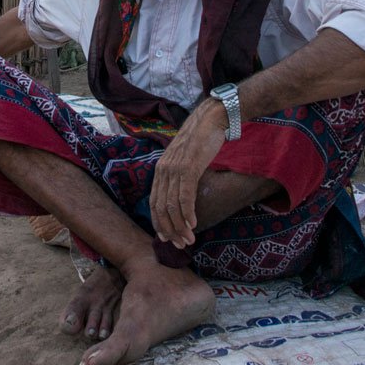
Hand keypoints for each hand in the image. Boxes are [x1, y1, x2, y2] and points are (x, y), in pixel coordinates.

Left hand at [148, 100, 226, 247]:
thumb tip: (183, 196)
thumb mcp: (185, 160)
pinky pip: (184, 196)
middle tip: (180, 245)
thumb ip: (180, 176)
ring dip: (180, 226)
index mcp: (160, 169)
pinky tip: (192, 224)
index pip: (153, 202)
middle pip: (160, 208)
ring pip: (172, 206)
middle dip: (169, 230)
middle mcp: (163, 170)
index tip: (166, 238)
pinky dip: (187, 213)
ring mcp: (174, 169)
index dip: (158, 222)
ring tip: (189, 240)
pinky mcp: (188, 168)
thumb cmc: (201, 140)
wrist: (211, 119)